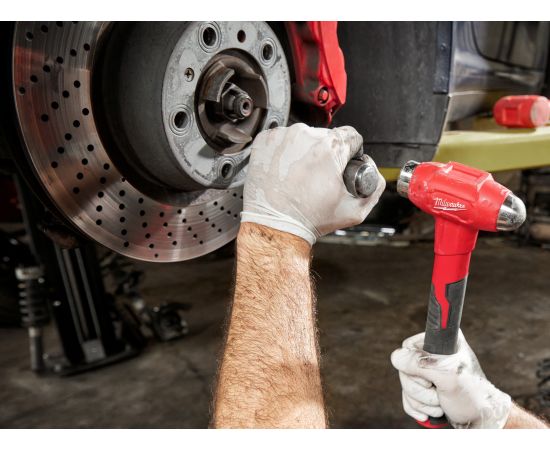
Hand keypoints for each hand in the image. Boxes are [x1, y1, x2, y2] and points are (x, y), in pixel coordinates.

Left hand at [241, 123, 385, 244]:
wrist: (275, 225)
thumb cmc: (308, 218)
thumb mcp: (355, 210)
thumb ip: (375, 187)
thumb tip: (373, 171)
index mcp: (330, 148)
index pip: (351, 135)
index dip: (350, 151)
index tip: (342, 163)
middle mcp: (305, 137)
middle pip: (326, 136)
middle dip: (326, 153)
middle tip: (319, 176)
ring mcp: (283, 137)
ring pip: (303, 137)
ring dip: (304, 151)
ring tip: (300, 175)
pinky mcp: (265, 141)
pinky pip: (282, 140)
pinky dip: (285, 152)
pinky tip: (286, 171)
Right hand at [390, 331, 511, 427]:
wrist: (483, 420)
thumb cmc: (472, 396)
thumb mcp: (447, 377)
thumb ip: (420, 364)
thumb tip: (396, 358)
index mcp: (441, 343)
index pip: (408, 347)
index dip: (415, 366)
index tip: (432, 376)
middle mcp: (433, 355)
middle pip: (404, 370)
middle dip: (421, 389)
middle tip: (440, 392)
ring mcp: (428, 374)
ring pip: (405, 386)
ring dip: (422, 401)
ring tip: (442, 403)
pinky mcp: (425, 390)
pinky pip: (407, 399)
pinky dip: (418, 408)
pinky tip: (433, 411)